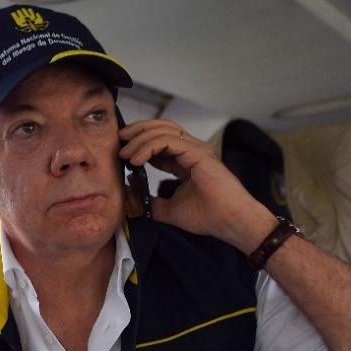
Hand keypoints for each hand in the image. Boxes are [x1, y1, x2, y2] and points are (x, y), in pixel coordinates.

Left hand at [118, 119, 271, 251]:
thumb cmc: (209, 217)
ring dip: (140, 138)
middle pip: (162, 128)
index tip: (123, 152)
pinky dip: (149, 146)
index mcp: (187, 160)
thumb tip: (129, 193)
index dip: (141, 142)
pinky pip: (168, 141)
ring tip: (125, 153)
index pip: (161, 141)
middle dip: (138, 131)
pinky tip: (137, 159)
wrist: (230, 222)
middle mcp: (192, 150)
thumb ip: (149, 201)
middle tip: (119, 140)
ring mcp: (196, 149)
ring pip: (163, 131)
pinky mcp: (197, 153)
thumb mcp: (169, 210)